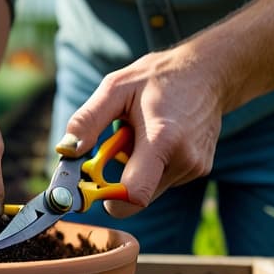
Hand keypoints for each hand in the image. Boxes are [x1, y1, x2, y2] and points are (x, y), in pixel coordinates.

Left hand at [55, 45, 224, 216]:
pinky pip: (162, 180)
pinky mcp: (199, 170)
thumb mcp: (115, 88)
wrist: (207, 74)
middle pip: (137, 196)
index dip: (108, 199)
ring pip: (149, 189)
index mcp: (162, 139)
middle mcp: (184, 159)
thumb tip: (66, 151)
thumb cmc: (156, 78)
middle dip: (118, 180)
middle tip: (116, 144)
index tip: (92, 187)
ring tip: (143, 134)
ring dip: (136, 169)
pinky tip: (158, 139)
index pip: (134, 195)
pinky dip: (152, 166)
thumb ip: (88, 120)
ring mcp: (195, 167)